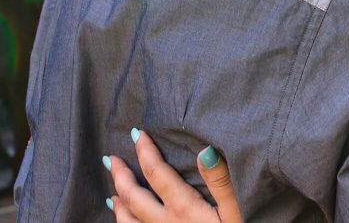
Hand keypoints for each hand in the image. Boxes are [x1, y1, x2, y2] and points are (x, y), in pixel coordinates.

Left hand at [104, 128, 242, 222]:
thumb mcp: (237, 211)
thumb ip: (222, 181)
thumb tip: (205, 150)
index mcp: (184, 210)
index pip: (158, 174)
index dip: (145, 152)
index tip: (137, 134)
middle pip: (135, 197)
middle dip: (121, 176)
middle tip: (110, 159)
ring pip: (128, 222)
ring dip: (119, 203)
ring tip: (112, 191)